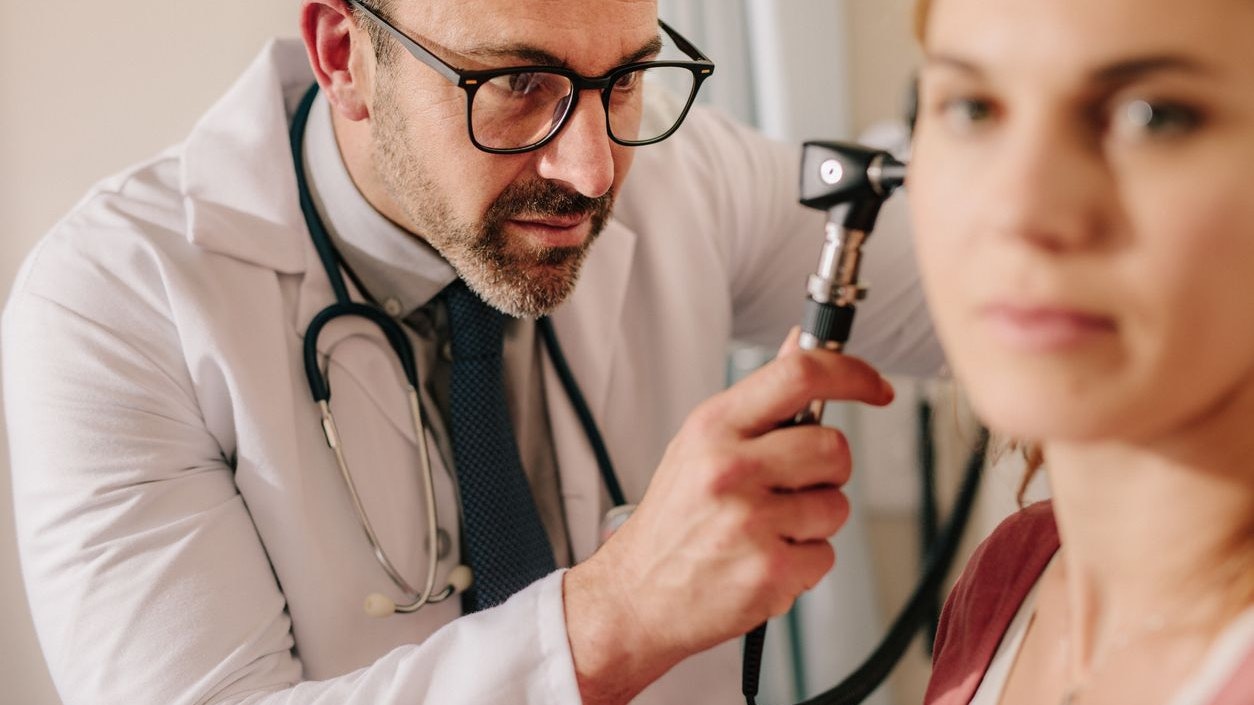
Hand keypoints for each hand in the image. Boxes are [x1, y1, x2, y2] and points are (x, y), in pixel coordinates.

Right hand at [563, 331, 894, 703]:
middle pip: (834, 447)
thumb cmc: (673, 520)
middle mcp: (730, 469)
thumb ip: (759, 399)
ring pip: (836, 506)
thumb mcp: (700, 444)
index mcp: (714, 427)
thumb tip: (800, 345)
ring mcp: (750, 522)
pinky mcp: (769, 571)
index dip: (852, 374)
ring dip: (813, 522)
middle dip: (826, 471)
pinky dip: (804, 564)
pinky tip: (764, 560)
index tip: (875, 387)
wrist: (636, 595)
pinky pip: (826, 556)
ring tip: (767, 530)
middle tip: (790, 487)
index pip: (801, 376)